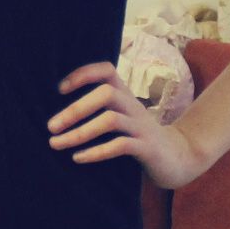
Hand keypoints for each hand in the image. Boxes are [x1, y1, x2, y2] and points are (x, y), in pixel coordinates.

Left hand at [46, 61, 208, 189]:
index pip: (107, 70)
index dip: (83, 74)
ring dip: (80, 132)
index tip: (59, 89)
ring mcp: (141, 126)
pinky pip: (121, 146)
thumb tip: (58, 113)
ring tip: (57, 144)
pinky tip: (78, 158)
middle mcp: (133, 106)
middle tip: (50, 127)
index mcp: (125, 95)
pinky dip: (96, 151)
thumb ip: (101, 109)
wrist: (178, 158)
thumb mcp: (122, 117)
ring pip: (110, 120)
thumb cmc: (139, 137)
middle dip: (75, 109)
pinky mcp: (147, 148)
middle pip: (105, 94)